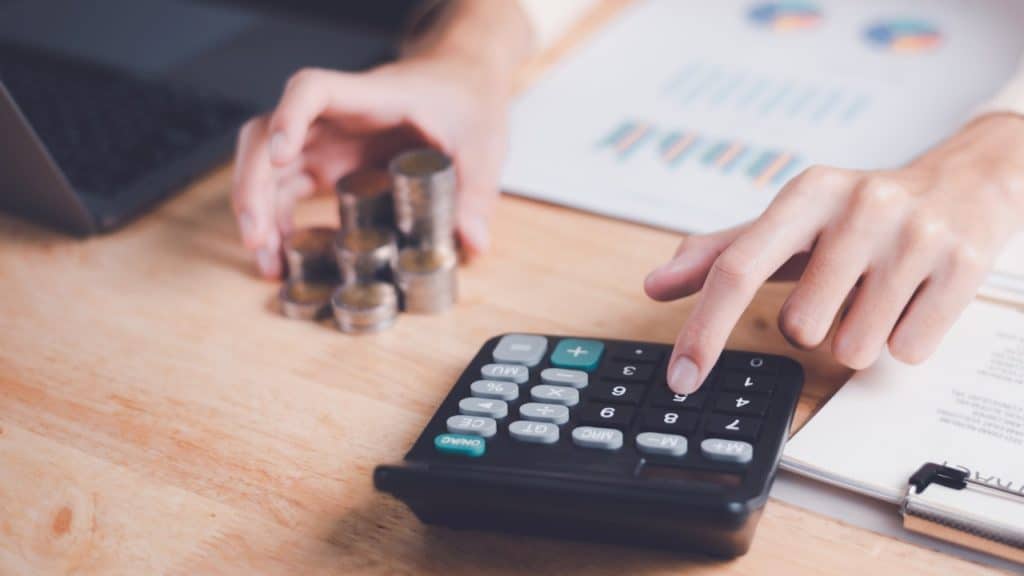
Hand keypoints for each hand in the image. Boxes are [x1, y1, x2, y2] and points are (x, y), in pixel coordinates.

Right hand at [231, 55, 508, 277]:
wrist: (463, 84)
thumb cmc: (467, 100)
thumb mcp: (484, 145)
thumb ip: (477, 191)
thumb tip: (472, 244)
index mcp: (370, 99)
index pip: (311, 90)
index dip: (288, 118)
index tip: (280, 154)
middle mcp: (335, 118)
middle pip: (267, 135)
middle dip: (253, 186)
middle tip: (258, 239)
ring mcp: (327, 141)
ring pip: (268, 166)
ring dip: (258, 212)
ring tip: (267, 262)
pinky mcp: (329, 165)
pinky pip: (288, 189)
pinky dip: (278, 221)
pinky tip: (281, 256)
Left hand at [645, 114, 1023, 393]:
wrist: (965, 184)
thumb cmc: (857, 213)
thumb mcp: (789, 222)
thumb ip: (719, 255)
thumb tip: (653, 285)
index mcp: (807, 193)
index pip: (737, 270)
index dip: (704, 331)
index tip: (681, 378)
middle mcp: (860, 207)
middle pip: (800, 327)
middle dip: (812, 326)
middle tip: (837, 291)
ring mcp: (915, 236)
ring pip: (853, 349)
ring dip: (857, 338)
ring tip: (878, 293)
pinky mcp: (962, 267)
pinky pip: (907, 351)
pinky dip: (901, 340)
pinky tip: (911, 299)